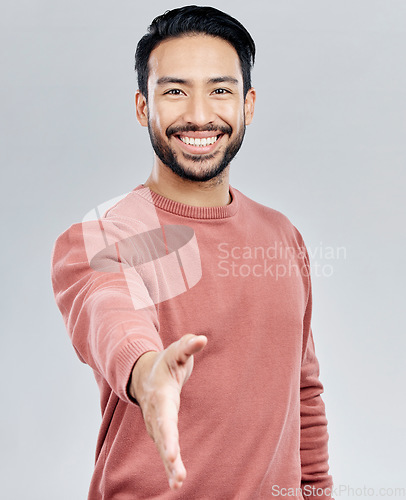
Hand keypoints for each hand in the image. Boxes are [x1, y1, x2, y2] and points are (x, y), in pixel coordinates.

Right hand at [129, 334, 207, 489]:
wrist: (143, 374)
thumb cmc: (165, 362)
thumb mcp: (176, 351)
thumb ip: (188, 345)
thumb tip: (202, 338)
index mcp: (162, 395)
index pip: (165, 417)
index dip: (168, 436)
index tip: (173, 454)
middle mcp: (156, 413)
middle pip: (162, 436)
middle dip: (169, 455)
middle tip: (177, 475)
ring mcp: (156, 424)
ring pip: (162, 446)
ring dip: (170, 466)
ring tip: (178, 484)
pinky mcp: (160, 431)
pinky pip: (165, 449)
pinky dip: (170, 466)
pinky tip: (177, 483)